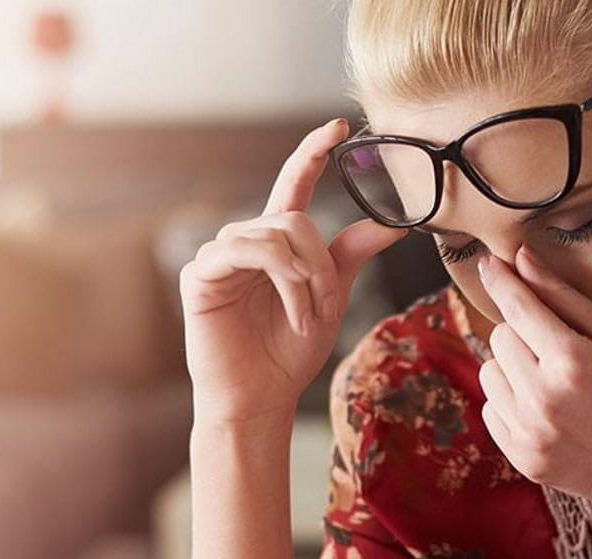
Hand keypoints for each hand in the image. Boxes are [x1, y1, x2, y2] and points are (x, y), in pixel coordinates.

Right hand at [179, 118, 407, 425]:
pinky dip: (282, 281)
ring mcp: (219, 255)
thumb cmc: (288, 354)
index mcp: (276, 244)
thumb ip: (350, 258)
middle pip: (295, 219)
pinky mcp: (200, 274)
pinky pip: (246, 252)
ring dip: (304, 278)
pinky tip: (291, 313)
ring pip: (275, 234)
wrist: (259, 398)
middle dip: (322, 264)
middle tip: (328, 307)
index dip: (313, 153)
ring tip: (308, 317)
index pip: (295, 185)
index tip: (338, 126)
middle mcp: (245, 241)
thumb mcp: (330, 299)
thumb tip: (390, 225)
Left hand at [475, 246, 591, 504]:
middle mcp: (543, 398)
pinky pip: (491, 410)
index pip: (518, 307)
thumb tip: (520, 259)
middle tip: (561, 348)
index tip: (489, 263)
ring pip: (490, 373)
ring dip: (513, 368)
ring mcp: (530, 432)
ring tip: (555, 380)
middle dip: (523, 333)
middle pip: (500, 337)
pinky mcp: (523, 458)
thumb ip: (565, 297)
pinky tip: (549, 409)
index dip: (501, 280)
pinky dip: (511, 402)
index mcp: (571, 360)